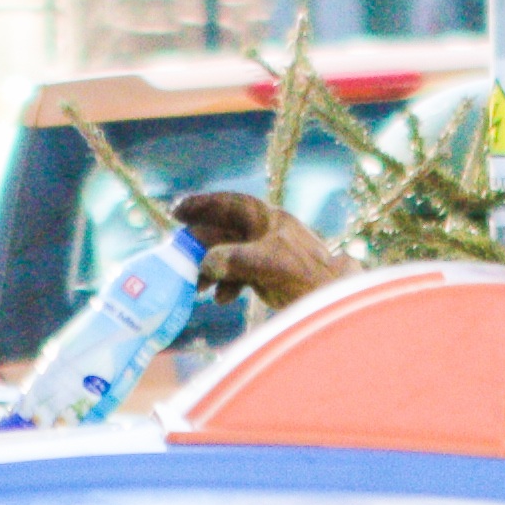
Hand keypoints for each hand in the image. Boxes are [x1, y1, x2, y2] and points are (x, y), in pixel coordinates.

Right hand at [172, 189, 354, 311]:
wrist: (328, 299)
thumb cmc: (302, 275)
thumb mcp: (266, 263)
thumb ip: (233, 260)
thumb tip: (206, 263)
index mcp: (267, 219)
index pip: (230, 204)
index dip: (202, 205)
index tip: (176, 211)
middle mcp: (264, 232)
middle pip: (223, 232)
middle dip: (200, 246)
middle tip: (177, 257)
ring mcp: (264, 253)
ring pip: (227, 255)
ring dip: (210, 269)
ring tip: (197, 287)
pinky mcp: (265, 274)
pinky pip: (237, 274)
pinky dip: (226, 285)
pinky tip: (220, 299)